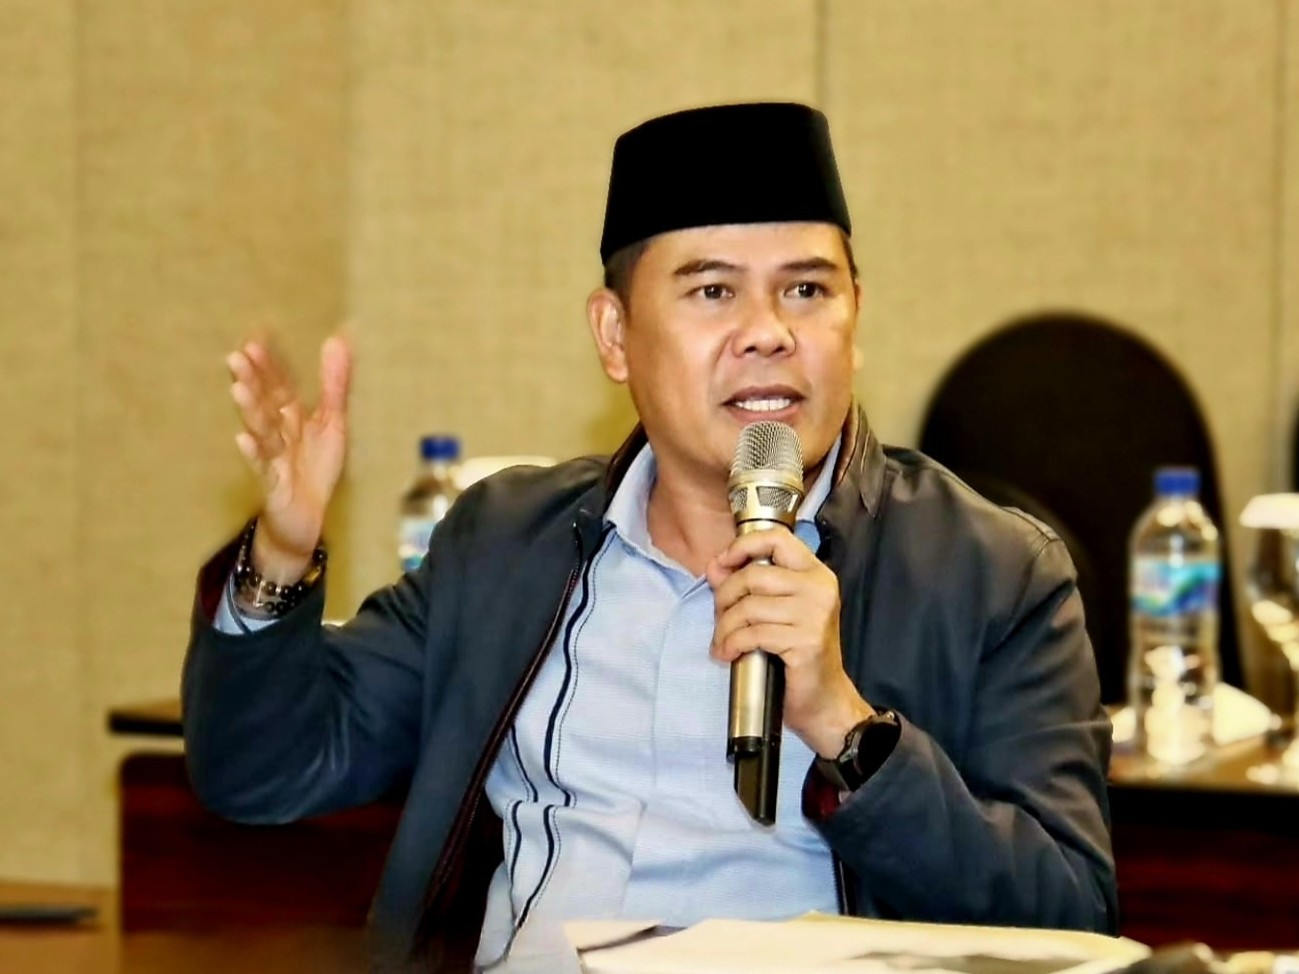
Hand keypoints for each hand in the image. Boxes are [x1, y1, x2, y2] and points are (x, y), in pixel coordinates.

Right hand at [226, 335, 350, 582]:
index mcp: (291, 417)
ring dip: (249, 411)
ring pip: (260, 431)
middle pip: (264, 403)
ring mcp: (273, 457)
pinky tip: (243, 438)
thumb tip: (337, 340)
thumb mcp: (332, 424)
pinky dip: (253, 453)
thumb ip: (334, 386)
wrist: (306, 518)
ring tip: (238, 390)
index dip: (271, 363)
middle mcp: (277, 433)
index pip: (279, 385)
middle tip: (236, 355)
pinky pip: (262, 467)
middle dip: (251, 381)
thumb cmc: (315, 468)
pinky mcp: (273, 483)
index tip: (259, 334)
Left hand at [707, 528, 874, 758]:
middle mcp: (819, 588)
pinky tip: (727, 654)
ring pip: (748, 607)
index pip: (776, 538)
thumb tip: (714, 567)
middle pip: (753, 574)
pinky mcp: (805, 642)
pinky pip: (752, 634)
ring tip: (722, 641)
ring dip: (724, 626)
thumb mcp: (775, 612)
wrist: (824, 699)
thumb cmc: (799, 654)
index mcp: (815, 573)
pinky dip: (731, 644)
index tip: (721, 564)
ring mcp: (815, 615)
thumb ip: (748, 586)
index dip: (742, 546)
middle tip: (719, 617)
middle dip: (724, 597)